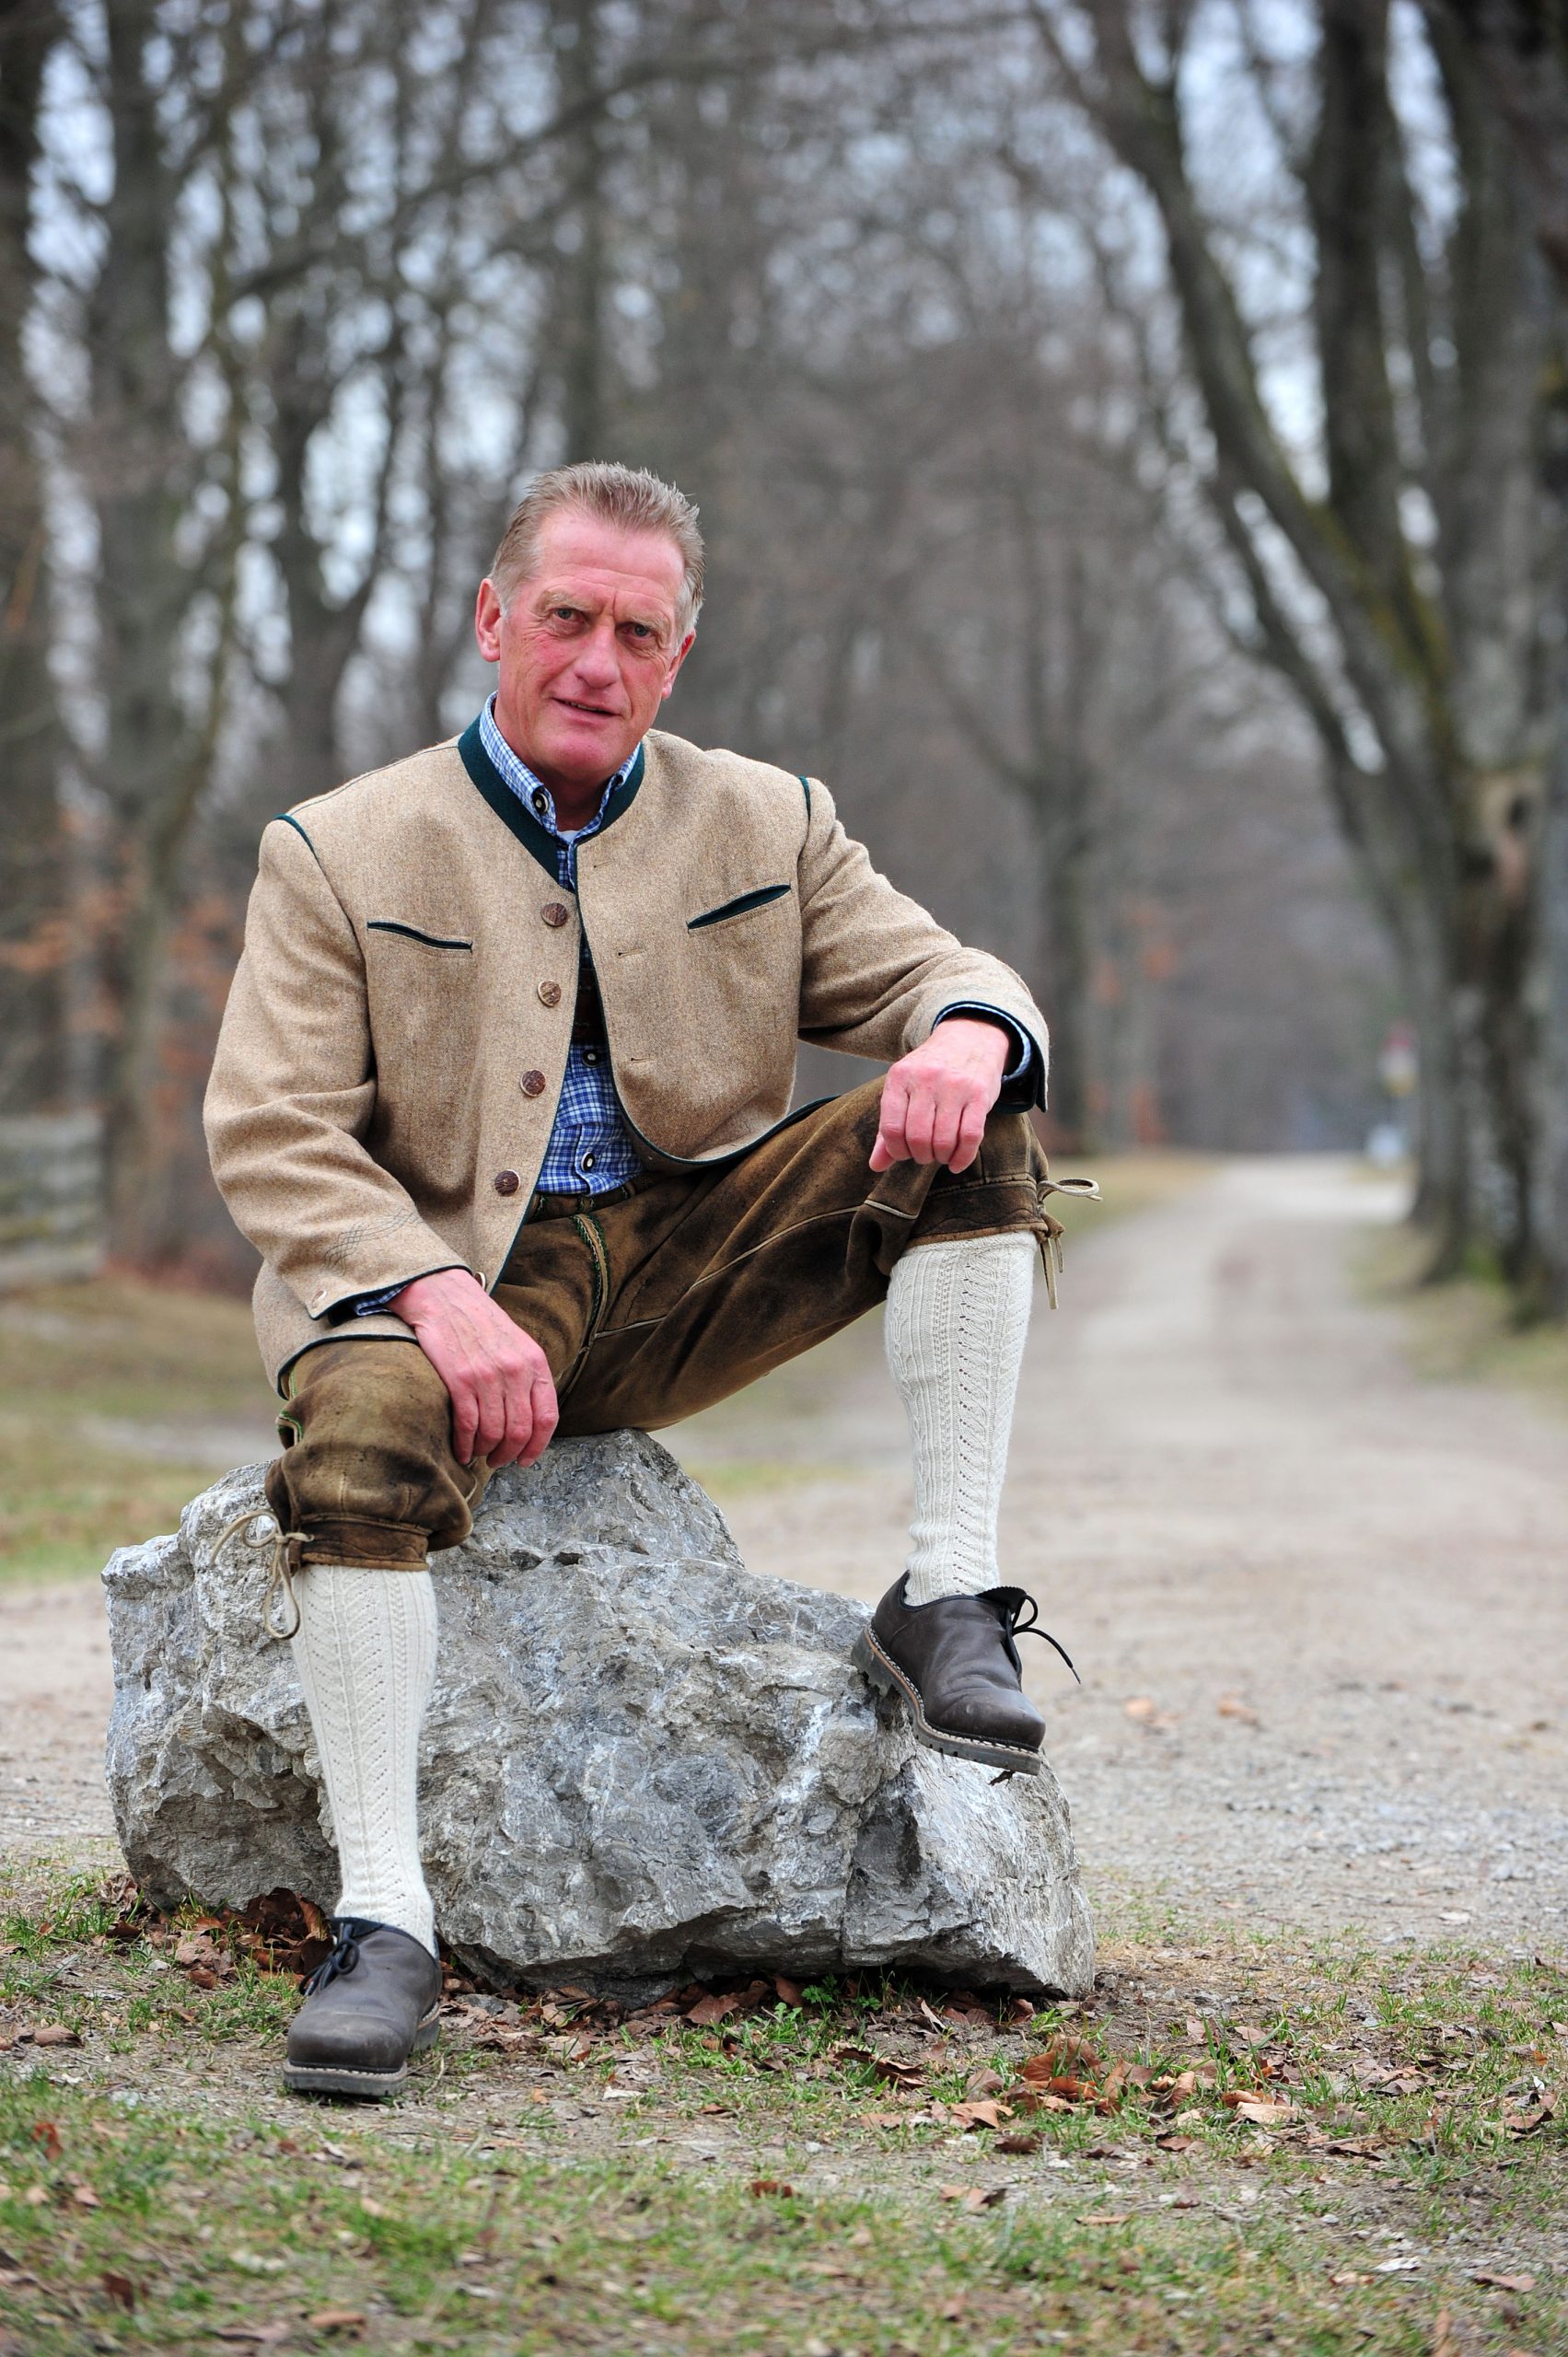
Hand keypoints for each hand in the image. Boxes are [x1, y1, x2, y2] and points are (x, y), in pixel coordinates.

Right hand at [390, 1268, 557, 1469]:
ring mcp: (488, 1375)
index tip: (526, 1460)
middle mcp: (515, 1370)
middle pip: (520, 1431)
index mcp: (534, 1362)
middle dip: (509, 1454)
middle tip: (498, 1461)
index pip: (547, 1417)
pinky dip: (465, 1445)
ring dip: (486, 1451)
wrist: (444, 1296)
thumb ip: (528, 1377)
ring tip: (478, 1454)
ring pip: (494, 1432)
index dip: (538, 1446)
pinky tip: (462, 1449)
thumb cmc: (480, 1323)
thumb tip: (531, 1420)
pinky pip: (468, 1425)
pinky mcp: (459, 1379)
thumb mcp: (517, 1344)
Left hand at [870, 1017, 1010, 1174]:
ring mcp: (955, 1086)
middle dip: (920, 1156)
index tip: (904, 1152)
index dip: (896, 1150)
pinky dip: (962, 1158)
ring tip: (941, 1154)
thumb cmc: (931, 1072)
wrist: (969, 1038)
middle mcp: (926, 1079)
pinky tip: (956, 1163)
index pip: (891, 1128)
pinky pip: (970, 1137)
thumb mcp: (904, 1090)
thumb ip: (888, 1128)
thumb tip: (876, 1166)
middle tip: (925, 1155)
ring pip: (944, 1141)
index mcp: (900, 1077)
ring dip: (941, 1157)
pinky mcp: (979, 1095)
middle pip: (918, 1137)